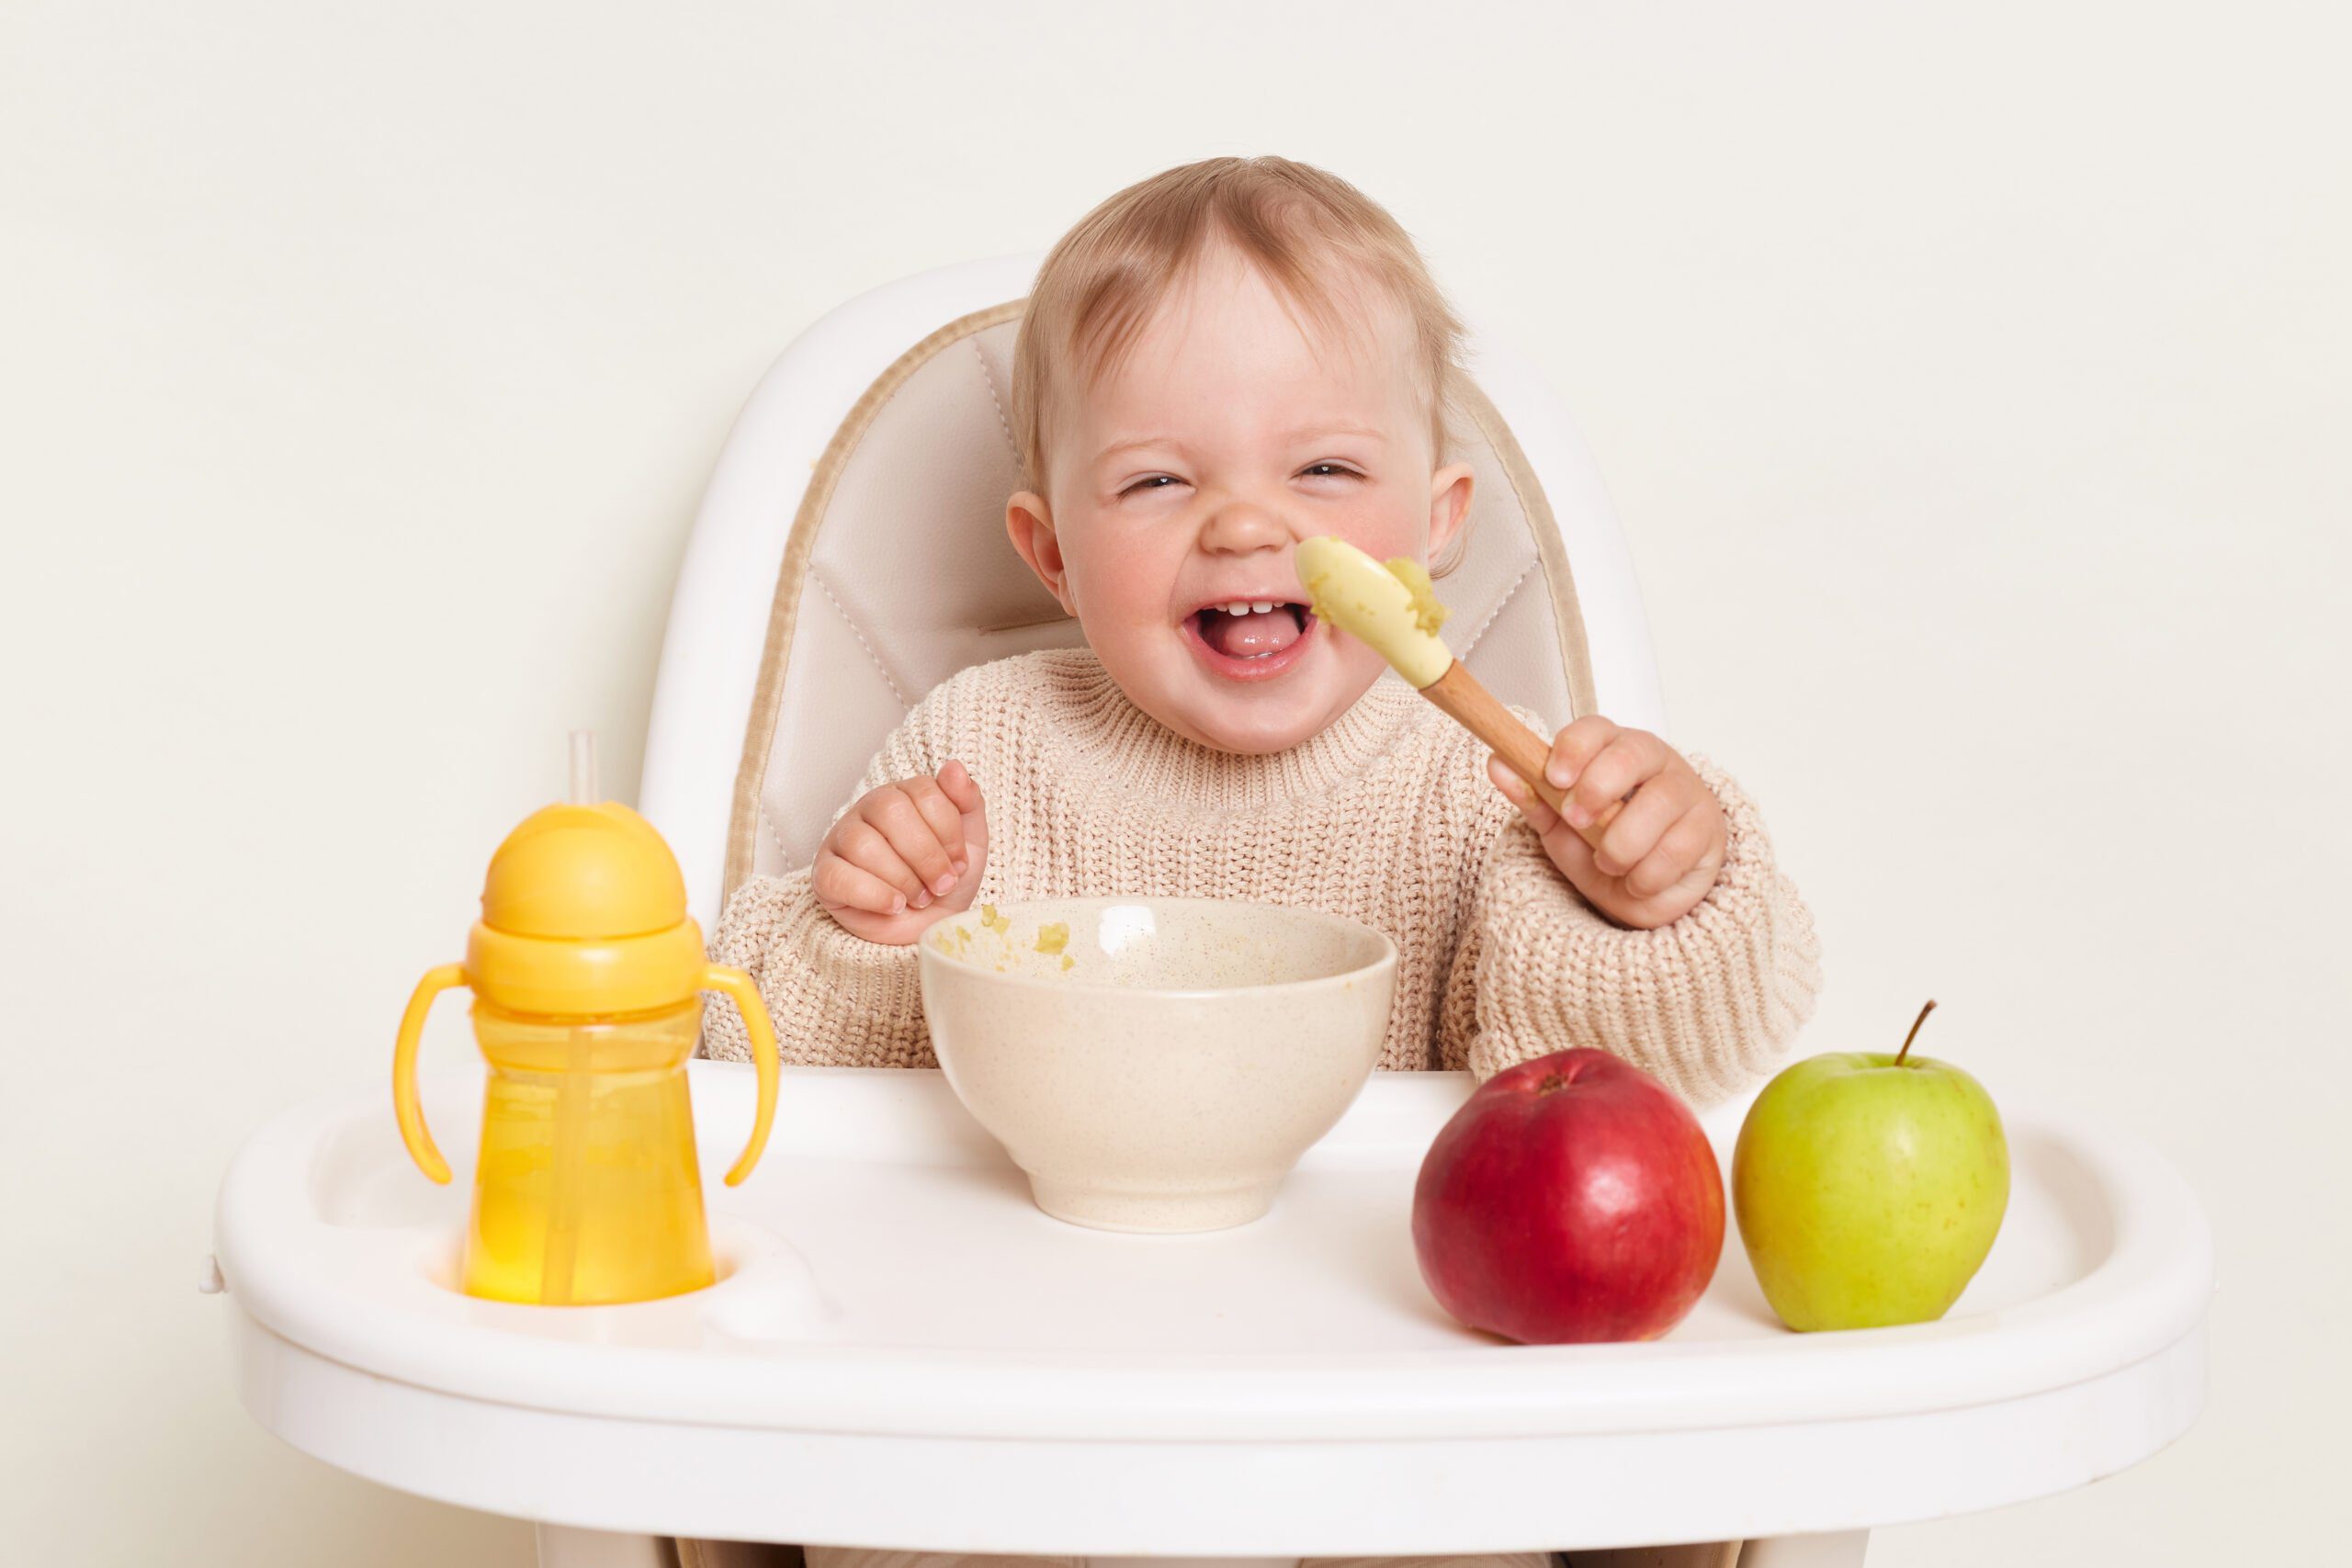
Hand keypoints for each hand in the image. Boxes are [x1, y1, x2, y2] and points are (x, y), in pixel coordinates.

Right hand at [812, 759, 989, 944]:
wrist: (922, 930)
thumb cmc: (939, 882)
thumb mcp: (969, 842)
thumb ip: (968, 802)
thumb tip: (955, 767)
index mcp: (903, 795)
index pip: (924, 792)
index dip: (949, 832)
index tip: (959, 863)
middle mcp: (868, 809)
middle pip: (892, 812)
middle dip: (927, 856)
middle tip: (942, 885)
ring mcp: (841, 839)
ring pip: (865, 845)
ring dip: (904, 879)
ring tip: (918, 898)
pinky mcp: (824, 874)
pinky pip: (840, 877)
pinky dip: (874, 895)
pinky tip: (895, 905)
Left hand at [1486, 717, 1726, 929]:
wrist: (1646, 892)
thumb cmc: (1603, 845)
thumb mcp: (1561, 826)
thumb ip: (1534, 797)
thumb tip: (1497, 763)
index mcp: (1612, 749)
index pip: (1596, 729)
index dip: (1574, 749)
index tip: (1555, 779)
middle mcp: (1654, 761)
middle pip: (1633, 753)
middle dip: (1599, 788)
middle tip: (1578, 821)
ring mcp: (1686, 792)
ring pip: (1659, 803)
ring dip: (1623, 842)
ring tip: (1608, 864)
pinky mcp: (1708, 829)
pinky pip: (1678, 847)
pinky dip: (1648, 873)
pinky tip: (1637, 879)